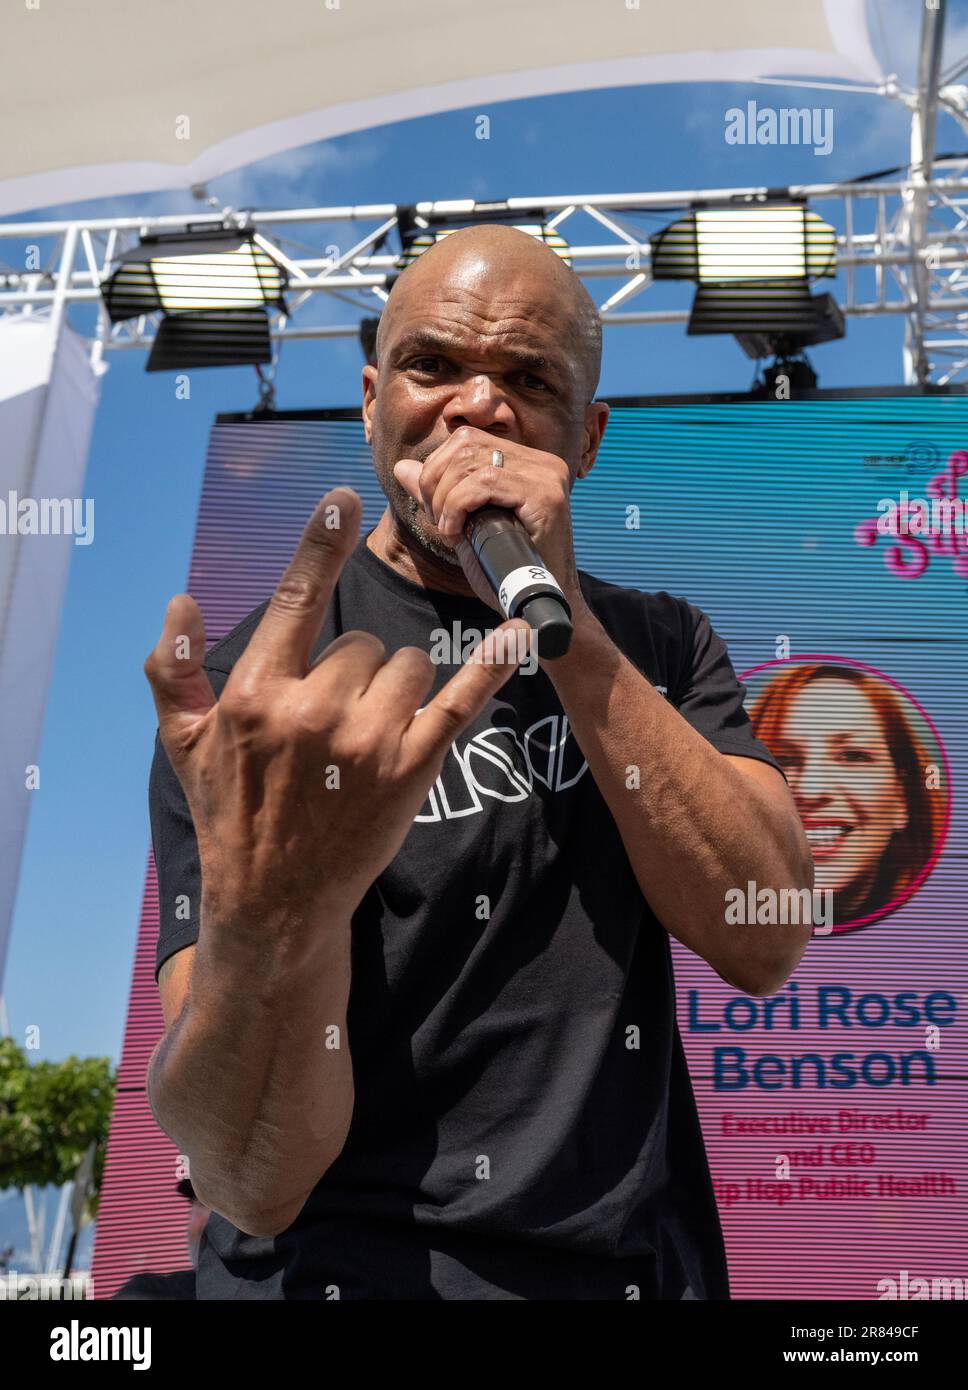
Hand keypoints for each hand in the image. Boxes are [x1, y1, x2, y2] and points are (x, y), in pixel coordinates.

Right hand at [144, 487, 530, 954]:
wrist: (276, 900)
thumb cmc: (230, 812)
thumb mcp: (183, 745)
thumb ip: (172, 671)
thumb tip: (179, 602)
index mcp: (257, 694)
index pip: (294, 602)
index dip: (318, 545)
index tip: (341, 498)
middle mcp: (314, 712)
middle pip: (360, 641)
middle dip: (351, 670)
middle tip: (327, 725)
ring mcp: (368, 741)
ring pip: (406, 665)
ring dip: (393, 688)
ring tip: (362, 737)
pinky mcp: (412, 769)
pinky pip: (458, 701)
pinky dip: (490, 666)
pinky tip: (518, 634)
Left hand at [393, 426, 588, 618]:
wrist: (538, 606)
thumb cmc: (505, 571)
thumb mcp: (464, 527)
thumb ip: (436, 495)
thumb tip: (401, 467)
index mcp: (525, 463)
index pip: (467, 440)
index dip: (437, 470)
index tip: (438, 512)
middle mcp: (541, 462)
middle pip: (466, 444)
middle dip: (436, 484)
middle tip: (441, 523)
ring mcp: (547, 476)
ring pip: (472, 461)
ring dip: (446, 499)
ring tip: (451, 531)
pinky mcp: (546, 496)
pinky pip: (486, 482)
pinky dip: (458, 506)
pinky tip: (457, 533)